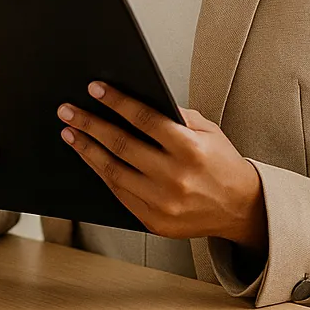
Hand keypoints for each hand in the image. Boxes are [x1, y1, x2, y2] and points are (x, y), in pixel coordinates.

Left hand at [58, 82, 266, 250]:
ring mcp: (163, 203)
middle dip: (90, 124)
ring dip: (87, 149)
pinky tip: (89, 157)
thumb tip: (135, 99)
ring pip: (113, 171)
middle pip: (121, 144)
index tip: (94, 88)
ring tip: (70, 132)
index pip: (144, 118)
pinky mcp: (155, 221)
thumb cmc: (221, 163)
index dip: (116, 101)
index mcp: (190, 149)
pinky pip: (119, 193)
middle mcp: (175, 177)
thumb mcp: (207, 131)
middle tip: (68, 110)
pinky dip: (101, 173)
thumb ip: (175, 115)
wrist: (242, 209)